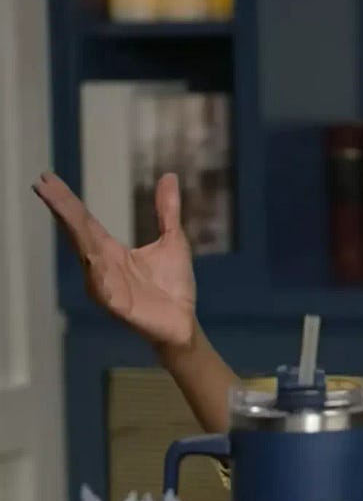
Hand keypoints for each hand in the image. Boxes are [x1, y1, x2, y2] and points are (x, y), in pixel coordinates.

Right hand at [33, 172, 196, 348]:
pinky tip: (90, 255)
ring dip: (73, 230)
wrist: (183, 324)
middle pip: (78, 232)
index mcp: (110, 251)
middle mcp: (101, 265)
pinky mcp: (115, 304)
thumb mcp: (173, 240)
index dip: (66, 201)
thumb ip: (167, 211)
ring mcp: (105, 285)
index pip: (83, 221)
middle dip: (61, 208)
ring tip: (58, 204)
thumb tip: (168, 176)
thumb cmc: (173, 286)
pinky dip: (96, 270)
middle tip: (42, 184)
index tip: (47, 179)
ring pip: (87, 253)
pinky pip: (103, 285)